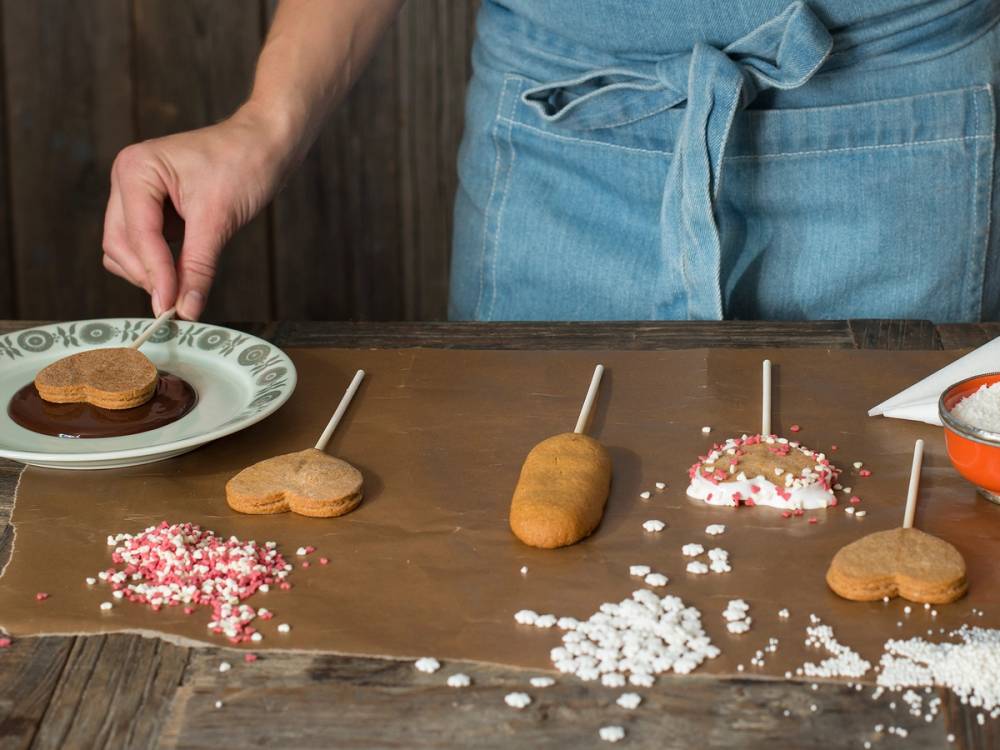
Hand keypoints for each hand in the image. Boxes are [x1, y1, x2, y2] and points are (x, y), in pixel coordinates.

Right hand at [103, 104, 289, 318]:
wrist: (266, 144)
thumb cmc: (245, 164)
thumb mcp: (219, 220)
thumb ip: (198, 267)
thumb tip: (186, 310)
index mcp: (136, 170)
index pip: (137, 235)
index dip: (155, 275)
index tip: (170, 308)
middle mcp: (128, 179)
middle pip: (119, 245)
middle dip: (148, 275)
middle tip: (178, 303)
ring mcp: (138, 193)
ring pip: (127, 248)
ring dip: (151, 272)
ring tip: (185, 288)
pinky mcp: (154, 208)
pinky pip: (146, 245)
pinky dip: (161, 264)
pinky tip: (185, 275)